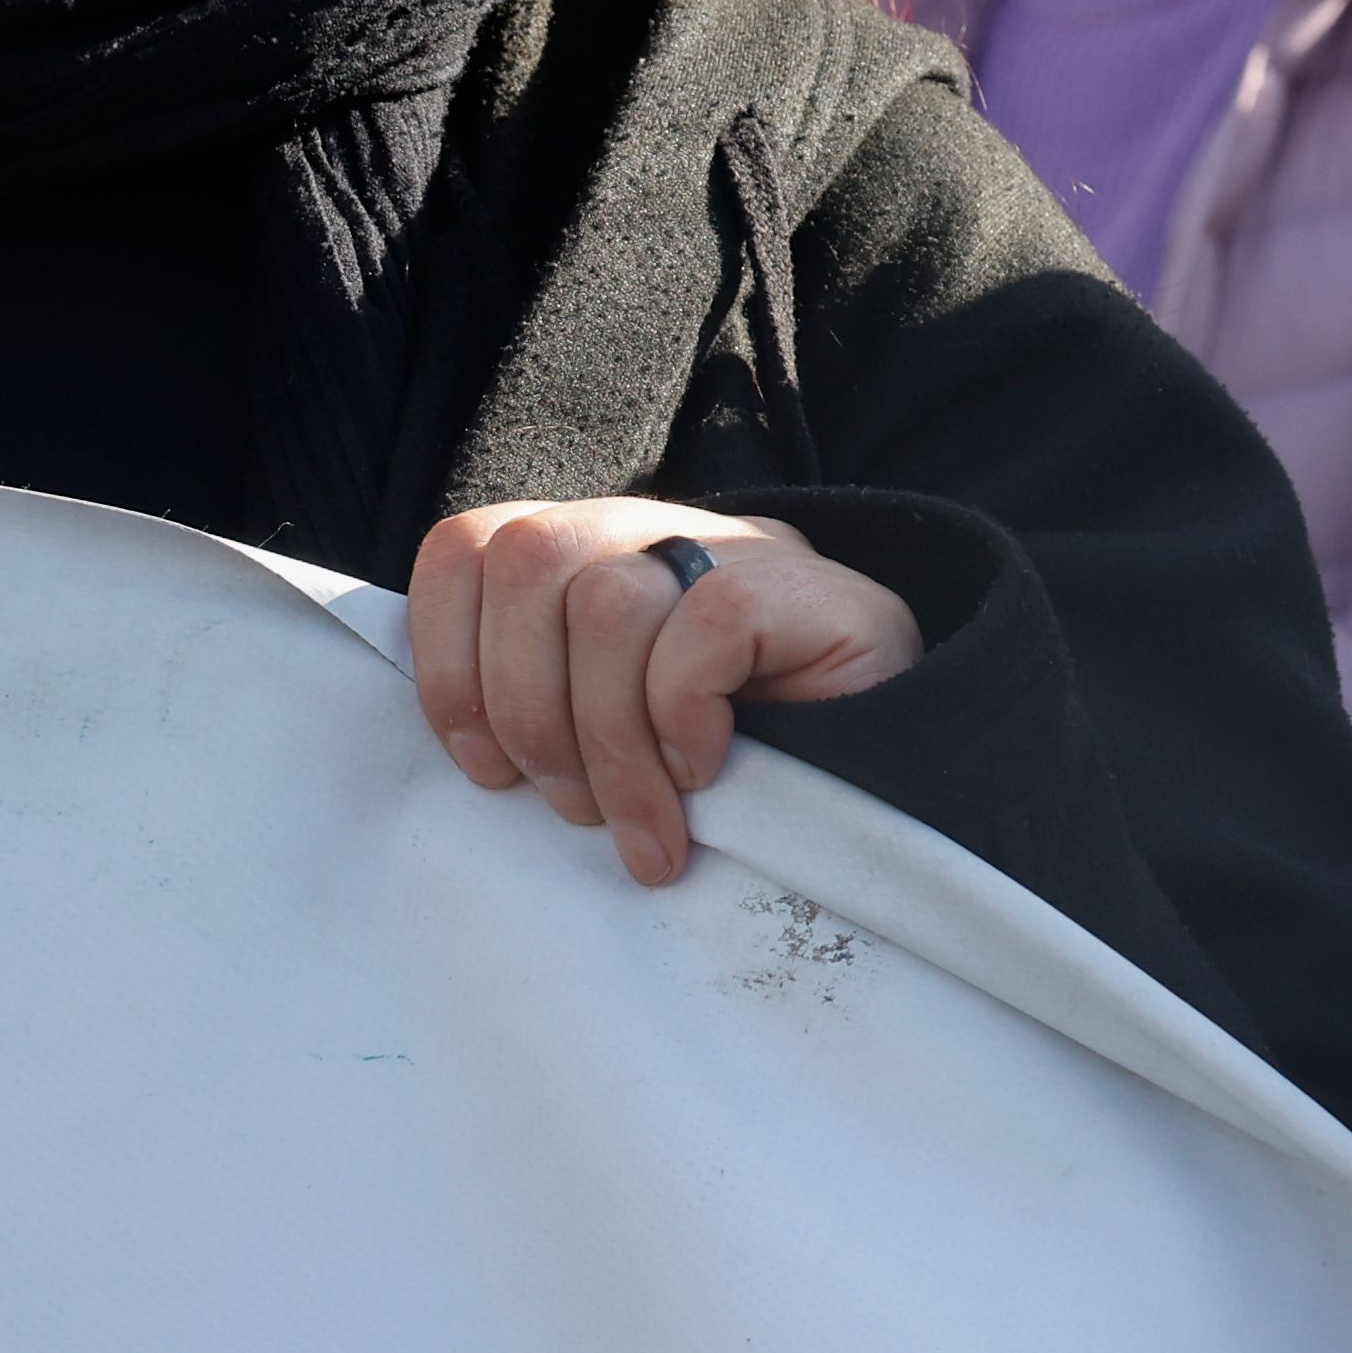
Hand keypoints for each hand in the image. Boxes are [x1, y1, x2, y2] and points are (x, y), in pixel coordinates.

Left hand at [405, 500, 923, 889]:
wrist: (904, 768)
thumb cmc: (735, 769)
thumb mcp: (611, 736)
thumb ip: (541, 708)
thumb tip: (455, 748)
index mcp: (588, 557)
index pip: (468, 547)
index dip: (447, 655)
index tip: (479, 764)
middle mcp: (653, 530)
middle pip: (526, 559)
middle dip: (527, 707)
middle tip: (570, 810)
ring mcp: (733, 547)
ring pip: (605, 600)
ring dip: (608, 739)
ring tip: (644, 822)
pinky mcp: (799, 584)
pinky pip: (700, 627)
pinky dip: (684, 716)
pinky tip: (710, 768)